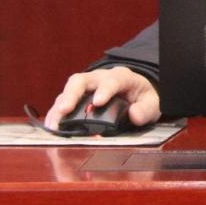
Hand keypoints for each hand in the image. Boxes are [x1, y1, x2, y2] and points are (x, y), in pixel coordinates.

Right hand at [43, 66, 160, 129]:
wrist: (136, 92)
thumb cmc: (142, 97)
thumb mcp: (152, 103)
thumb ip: (146, 109)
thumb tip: (134, 115)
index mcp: (121, 77)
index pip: (112, 80)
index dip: (105, 90)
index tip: (98, 102)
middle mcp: (99, 78)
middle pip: (81, 80)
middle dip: (71, 95)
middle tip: (64, 110)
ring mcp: (86, 87)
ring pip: (67, 91)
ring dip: (59, 108)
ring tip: (53, 125)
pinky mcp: (76, 98)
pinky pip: (62, 102)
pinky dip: (55, 114)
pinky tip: (52, 127)